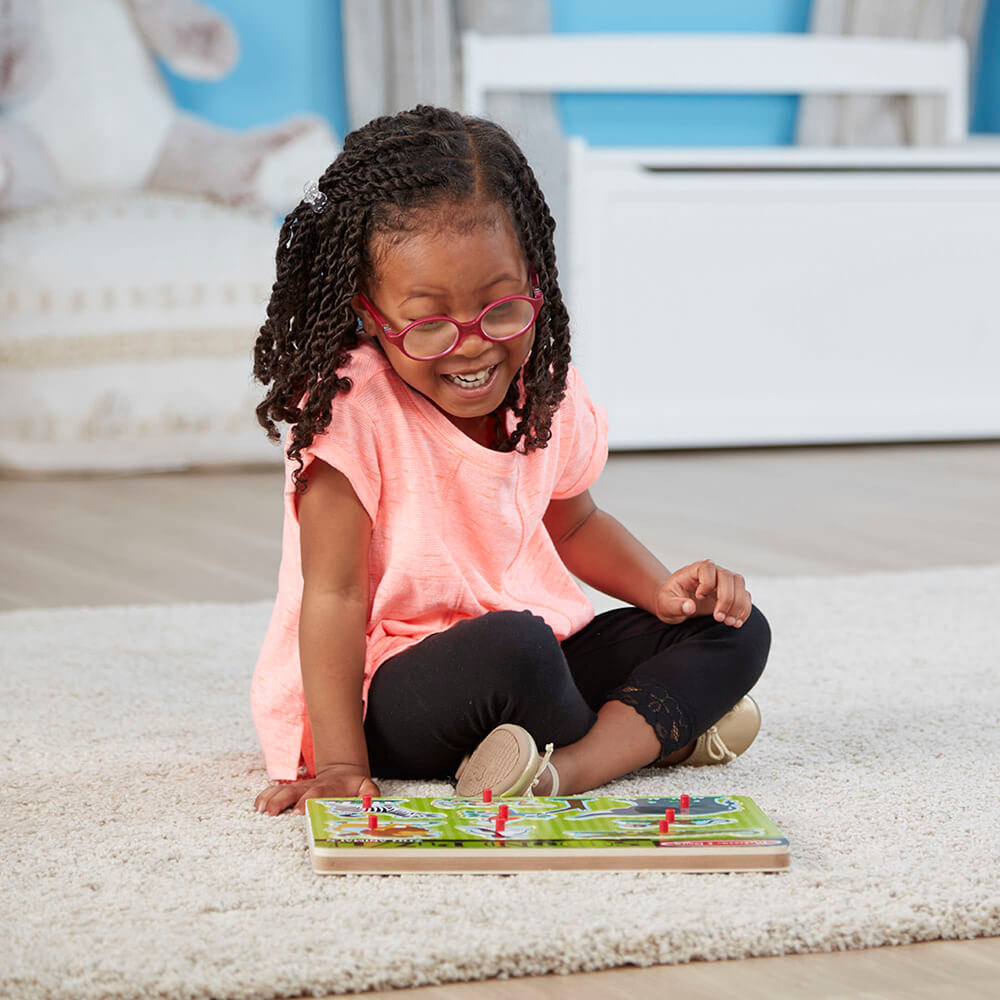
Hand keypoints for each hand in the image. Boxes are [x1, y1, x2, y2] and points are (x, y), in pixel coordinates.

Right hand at [254, 765, 379, 816]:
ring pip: (281, 790)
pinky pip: (275, 791)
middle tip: (271, 814)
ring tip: (260, 811)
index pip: (316, 793)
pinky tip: (257, 806)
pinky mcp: (291, 790)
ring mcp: (299, 787)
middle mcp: (310, 786)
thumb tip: (370, 805)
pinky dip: (265, 797)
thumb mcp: (366, 788)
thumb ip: (369, 795)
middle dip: (282, 802)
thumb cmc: (353, 787)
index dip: (307, 802)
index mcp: (328, 787)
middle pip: (293, 791)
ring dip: (270, 799)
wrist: (342, 772)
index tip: (298, 812)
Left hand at [654, 558, 751, 627]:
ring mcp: (724, 582)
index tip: (699, 597)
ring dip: (738, 605)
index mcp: (695, 570)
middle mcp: (713, 572)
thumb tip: (690, 606)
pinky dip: (743, 610)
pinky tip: (736, 623)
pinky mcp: (732, 593)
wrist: (675, 605)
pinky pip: (745, 597)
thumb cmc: (669, 601)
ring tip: (729, 622)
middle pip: (728, 577)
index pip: (708, 568)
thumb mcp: (666, 605)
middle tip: (718, 618)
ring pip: (740, 585)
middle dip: (726, 599)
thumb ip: (676, 605)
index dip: (707, 583)